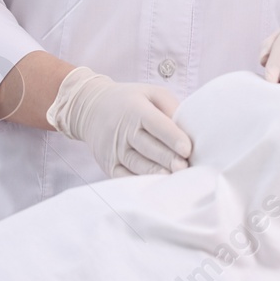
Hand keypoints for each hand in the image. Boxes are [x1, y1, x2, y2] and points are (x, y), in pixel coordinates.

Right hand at [46, 67, 192, 176]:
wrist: (91, 108)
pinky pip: (124, 177)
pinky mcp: (108, 165)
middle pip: (147, 147)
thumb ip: (170, 108)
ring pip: (137, 164)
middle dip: (167, 159)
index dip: (172, 137)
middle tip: (184, 168)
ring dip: (156, 173)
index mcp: (136, 109)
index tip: (187, 149)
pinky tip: (155, 187)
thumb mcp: (150, 93)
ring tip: (173, 179)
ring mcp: (114, 150)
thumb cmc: (129, 101)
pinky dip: (140, 183)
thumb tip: (188, 130)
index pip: (156, 124)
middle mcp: (122, 130)